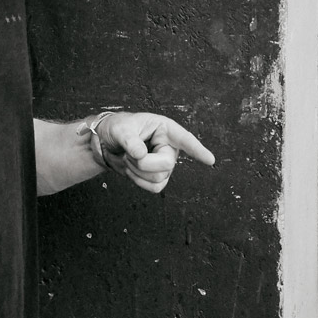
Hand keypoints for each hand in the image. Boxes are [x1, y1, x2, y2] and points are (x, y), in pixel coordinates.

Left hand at [98, 112, 215, 192]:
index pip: (184, 139)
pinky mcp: (158, 177)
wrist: (107, 143)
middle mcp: (169, 147)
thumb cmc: (118, 128)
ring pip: (159, 178)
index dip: (197, 150)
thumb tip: (141, 155)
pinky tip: (132, 170)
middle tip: (128, 154)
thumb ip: (130, 141)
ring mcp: (165, 164)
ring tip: (128, 158)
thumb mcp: (121, 129)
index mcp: (165, 130)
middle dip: (143, 163)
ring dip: (137, 171)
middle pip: (166, 164)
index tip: (210, 160)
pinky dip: (138, 181)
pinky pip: (154, 188)